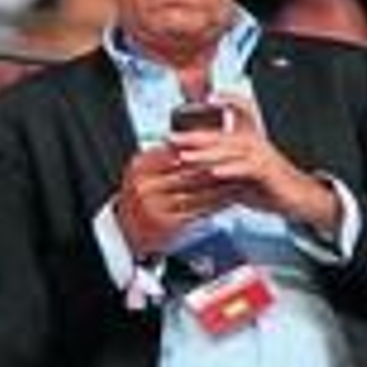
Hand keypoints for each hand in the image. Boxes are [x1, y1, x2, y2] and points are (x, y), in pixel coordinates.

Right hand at [115, 146, 229, 255]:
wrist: (126, 229)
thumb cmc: (144, 196)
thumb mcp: (147, 171)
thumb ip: (168, 155)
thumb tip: (198, 138)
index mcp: (140, 167)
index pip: (178, 153)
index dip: (203, 150)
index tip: (225, 146)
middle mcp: (144, 186)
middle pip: (190, 173)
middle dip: (218, 168)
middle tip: (240, 163)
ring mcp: (154, 207)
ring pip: (198, 193)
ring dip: (222, 188)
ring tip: (241, 181)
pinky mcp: (167, 225)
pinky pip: (198, 212)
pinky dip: (217, 205)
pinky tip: (230, 200)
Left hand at [167, 95, 339, 233]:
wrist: (298, 198)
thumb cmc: (267, 185)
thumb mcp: (241, 173)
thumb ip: (219, 167)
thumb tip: (192, 165)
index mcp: (249, 138)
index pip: (241, 110)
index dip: (228, 100)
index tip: (207, 98)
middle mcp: (255, 143)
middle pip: (222, 135)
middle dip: (193, 136)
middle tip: (170, 138)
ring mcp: (262, 156)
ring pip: (230, 151)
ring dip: (205, 154)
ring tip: (184, 157)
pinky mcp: (268, 173)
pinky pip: (247, 168)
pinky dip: (230, 169)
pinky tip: (215, 172)